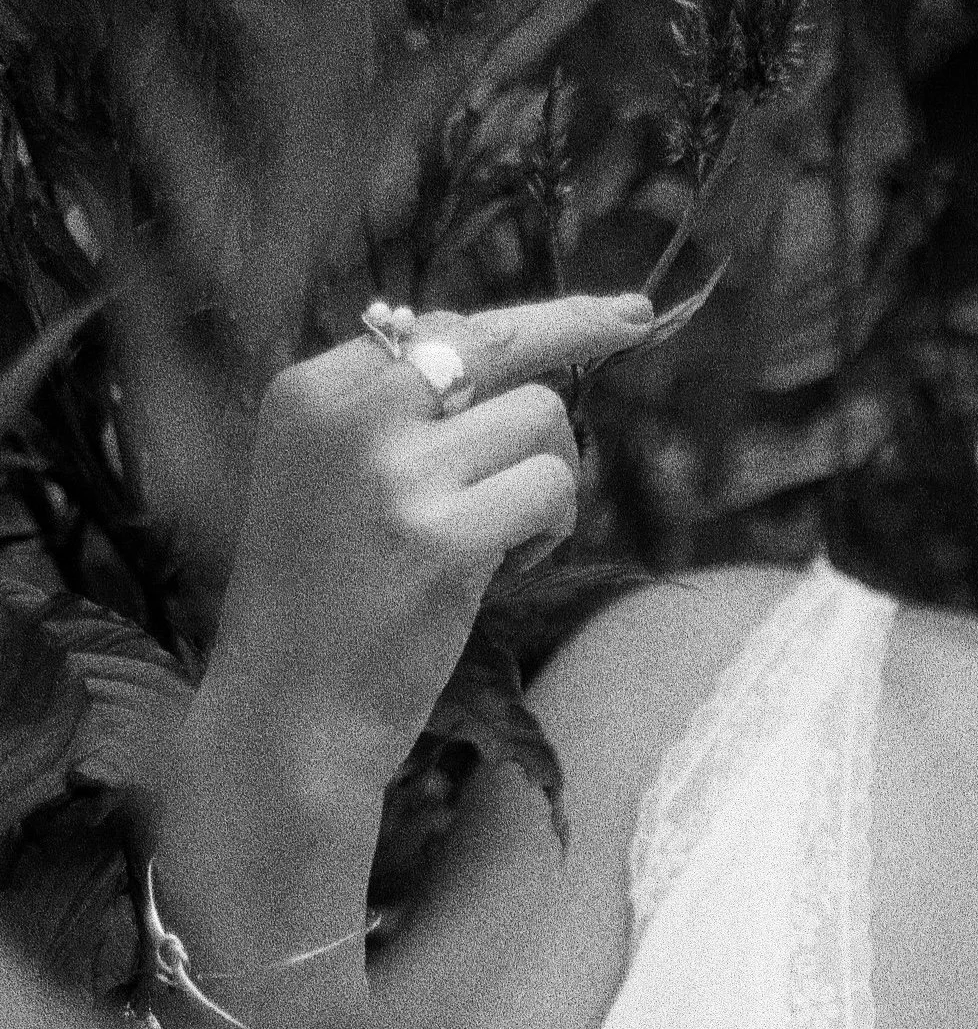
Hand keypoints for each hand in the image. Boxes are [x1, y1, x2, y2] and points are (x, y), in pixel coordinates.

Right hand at [209, 290, 656, 799]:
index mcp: (309, 391)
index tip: (591, 314)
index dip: (518, 325)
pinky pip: (552, 487)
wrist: (286, 714)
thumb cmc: (321, 605)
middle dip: (579, 323)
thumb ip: (396, 415)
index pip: (436, 325)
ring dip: (550, 477)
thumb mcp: (325, 480)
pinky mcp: (443, 537)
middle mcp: (346, 415)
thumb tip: (513, 349)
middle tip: (639, 318)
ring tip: (507, 539)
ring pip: (540, 418)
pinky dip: (551, 528)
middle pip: (494, 339)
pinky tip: (509, 570)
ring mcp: (394, 473)